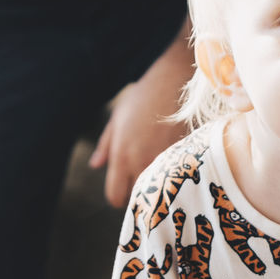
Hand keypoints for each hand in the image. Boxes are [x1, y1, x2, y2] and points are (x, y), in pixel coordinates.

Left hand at [89, 54, 189, 207]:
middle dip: (140, 191)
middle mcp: (142, 162)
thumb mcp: (117, 118)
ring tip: (161, 167)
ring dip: (159, 182)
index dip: (119, 196)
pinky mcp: (184, 156)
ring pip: (159, 188)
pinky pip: (176, 174)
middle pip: (139, 197)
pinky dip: (175, 171)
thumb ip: (105, 146)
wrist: (173, 81)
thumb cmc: (142, 97)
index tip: (125, 188)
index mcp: (122, 156)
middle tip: (144, 176)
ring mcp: (164, 161)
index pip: (115, 197)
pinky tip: (176, 158)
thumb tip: (95, 165)